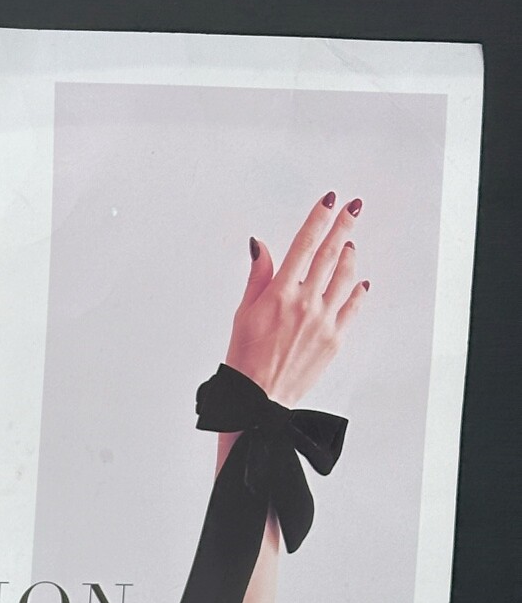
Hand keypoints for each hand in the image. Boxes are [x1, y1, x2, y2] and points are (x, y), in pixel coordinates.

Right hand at [225, 192, 369, 407]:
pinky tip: (359, 283)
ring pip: (345, 277)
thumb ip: (258, 277)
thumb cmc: (244, 360)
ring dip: (349, 257)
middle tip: (353, 208)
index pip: (304, 246)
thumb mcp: (243, 313)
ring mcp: (324, 321)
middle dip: (343, 227)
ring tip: (349, 245)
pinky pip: (352, 307)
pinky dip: (357, 291)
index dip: (318, 220)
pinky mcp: (335, 338)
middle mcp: (306, 303)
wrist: (259, 399)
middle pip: (330, 255)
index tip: (328, 202)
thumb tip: (263, 246)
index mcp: (280, 294)